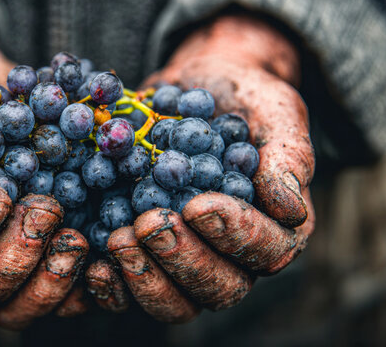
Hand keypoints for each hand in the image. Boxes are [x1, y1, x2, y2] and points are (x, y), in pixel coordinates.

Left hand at [89, 14, 314, 321]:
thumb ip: (289, 156)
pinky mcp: (149, 254)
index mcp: (276, 228)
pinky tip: (95, 263)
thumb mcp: (275, 111)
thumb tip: (291, 210)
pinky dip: (114, 283)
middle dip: (183, 259)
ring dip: (146, 277)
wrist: (195, 85)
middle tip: (151, 224)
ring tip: (119, 240)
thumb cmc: (243, 97)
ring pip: (175, 299)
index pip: (266, 252)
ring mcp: (188, 258)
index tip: (199, 205)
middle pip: (219, 287)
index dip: (234, 236)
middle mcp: (233, 255)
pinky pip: (134, 289)